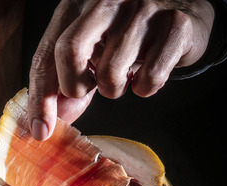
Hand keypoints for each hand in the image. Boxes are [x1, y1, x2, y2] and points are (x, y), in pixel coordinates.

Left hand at [27, 0, 215, 139]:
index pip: (46, 53)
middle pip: (69, 52)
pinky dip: (145, 87)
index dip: (40, 97)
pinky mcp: (174, 25)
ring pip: (110, 72)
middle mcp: (106, 0)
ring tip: (125, 74)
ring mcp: (142, 8)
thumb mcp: (91, 49)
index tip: (40, 131)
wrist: (186, 10)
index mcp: (77, 4)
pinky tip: (149, 71)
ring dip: (114, 89)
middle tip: (88, 89)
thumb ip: (65, 79)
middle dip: (74, 86)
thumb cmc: (129, 34)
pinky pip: (149, 78)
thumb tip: (44, 124)